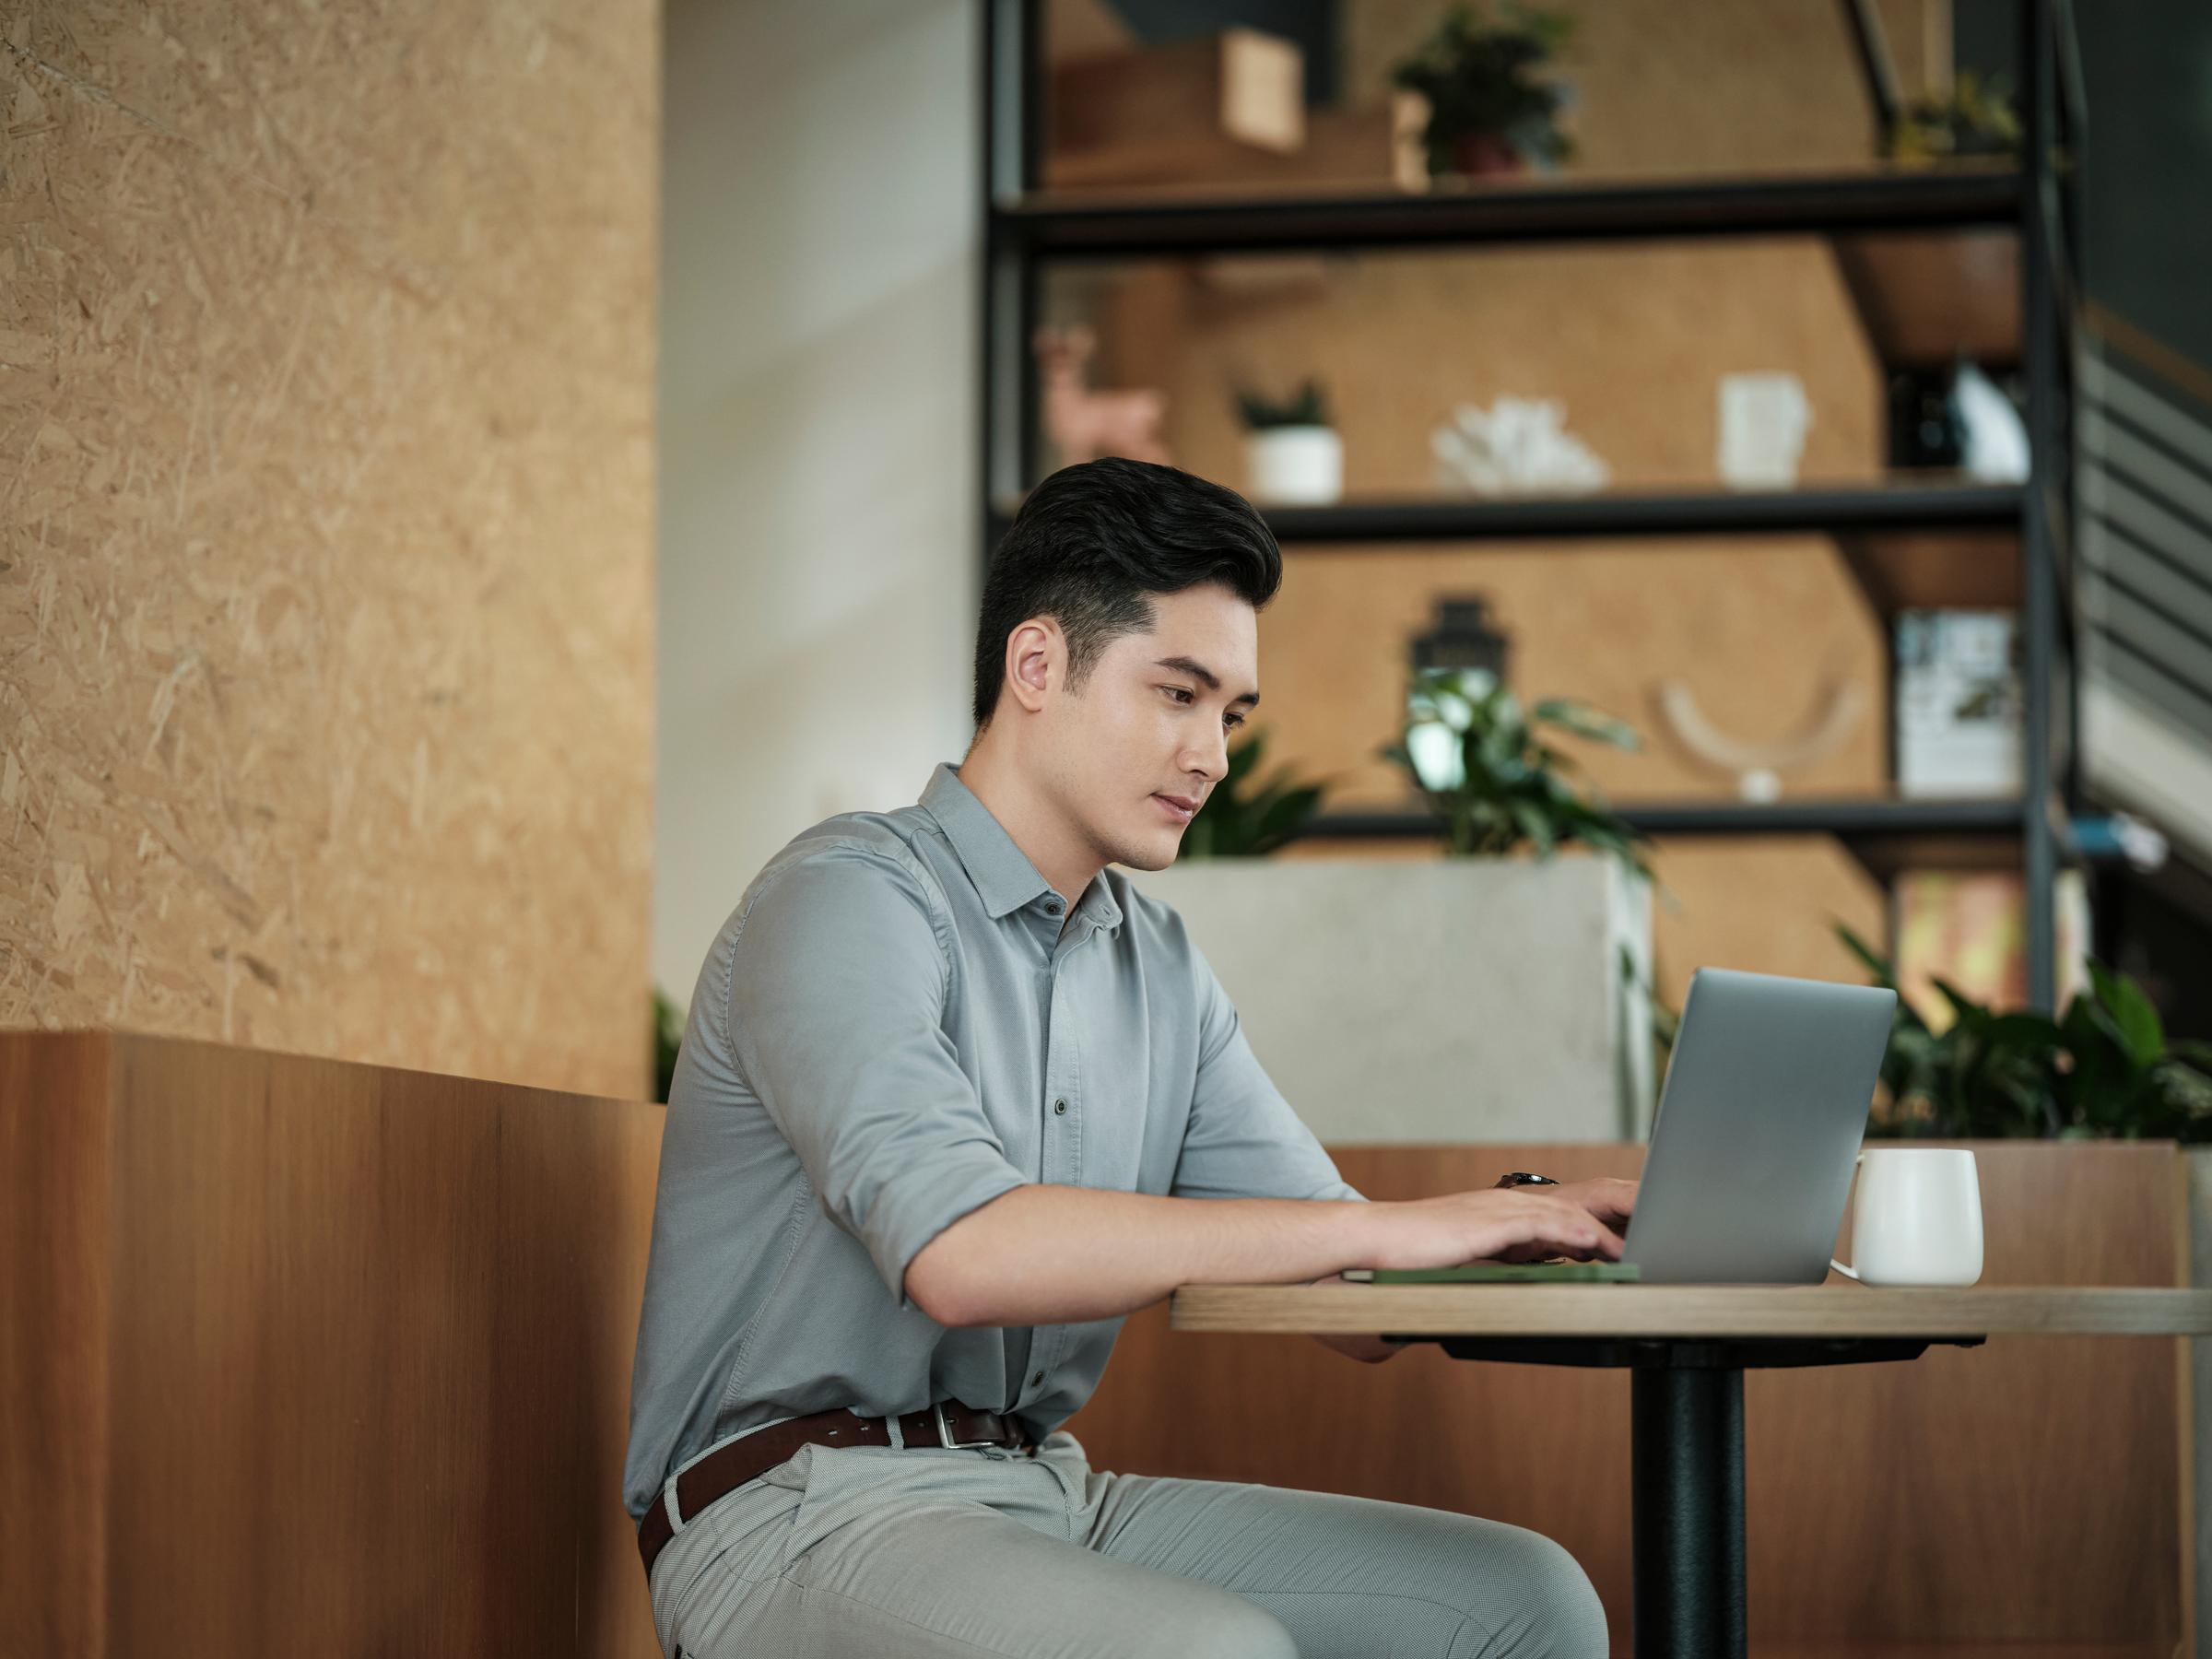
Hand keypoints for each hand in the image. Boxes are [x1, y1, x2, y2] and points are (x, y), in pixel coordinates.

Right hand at [1358, 1185, 1629, 1271]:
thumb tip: (1488, 1299)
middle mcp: (1503, 1208)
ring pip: (1565, 1214)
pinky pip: (1541, 1225)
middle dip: (1615, 1217)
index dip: (1598, 1227)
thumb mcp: (1455, 1270)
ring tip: (1639, 1245)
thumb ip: (1479, 1278)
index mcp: (1499, 1219)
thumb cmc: (1401, 1261)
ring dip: (1605, 1230)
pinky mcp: (1487, 1224)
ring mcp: (1496, 1212)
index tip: (1629, 1243)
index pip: (1561, 1217)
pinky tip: (1597, 1245)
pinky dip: (1572, 1234)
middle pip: (1575, 1205)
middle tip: (1653, 1233)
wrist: (1367, 1242)